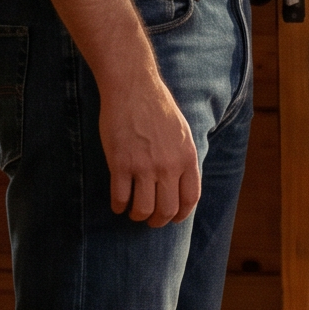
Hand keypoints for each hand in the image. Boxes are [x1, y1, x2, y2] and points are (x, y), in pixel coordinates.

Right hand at [100, 68, 203, 225]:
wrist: (134, 88)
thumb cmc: (158, 108)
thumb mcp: (183, 133)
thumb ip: (183, 158)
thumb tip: (182, 183)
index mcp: (187, 157)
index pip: (190, 199)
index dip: (181, 215)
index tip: (173, 218)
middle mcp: (169, 165)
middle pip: (167, 209)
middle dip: (158, 220)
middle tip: (151, 220)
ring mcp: (144, 166)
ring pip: (143, 209)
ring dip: (138, 215)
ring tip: (134, 212)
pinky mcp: (120, 164)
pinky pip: (120, 198)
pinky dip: (118, 206)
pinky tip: (118, 203)